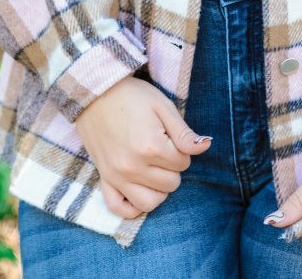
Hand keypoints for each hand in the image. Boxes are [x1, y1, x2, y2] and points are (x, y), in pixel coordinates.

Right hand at [75, 75, 211, 219]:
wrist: (94, 92)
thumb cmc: (131, 95)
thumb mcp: (162, 106)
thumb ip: (184, 132)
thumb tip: (206, 146)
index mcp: (151, 147)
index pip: (183, 163)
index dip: (181, 149)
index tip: (170, 135)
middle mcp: (133, 167)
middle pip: (171, 184)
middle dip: (172, 167)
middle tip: (162, 148)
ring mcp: (116, 176)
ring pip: (150, 202)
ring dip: (159, 189)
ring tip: (155, 170)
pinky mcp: (104, 178)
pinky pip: (119, 208)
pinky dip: (132, 206)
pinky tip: (139, 189)